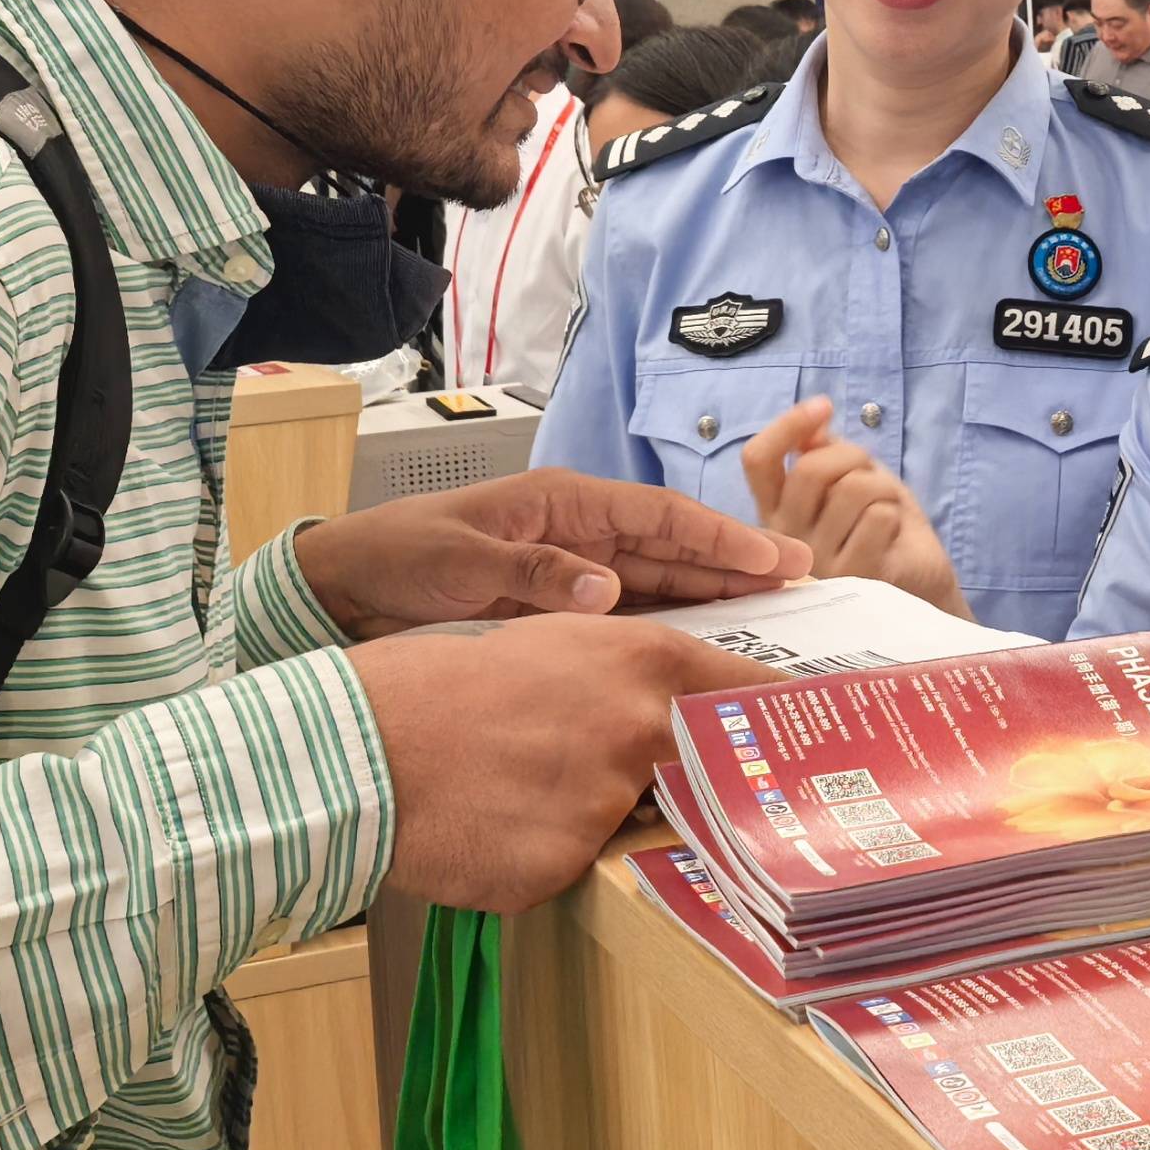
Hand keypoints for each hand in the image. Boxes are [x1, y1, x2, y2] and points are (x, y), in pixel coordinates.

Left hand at [293, 467, 807, 641]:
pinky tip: (706, 645)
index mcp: (564, 504)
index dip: (720, 537)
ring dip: (715, 596)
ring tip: (776, 612)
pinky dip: (669, 628)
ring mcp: (574, 574)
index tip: (774, 556)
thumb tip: (607, 588)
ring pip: (661, 583)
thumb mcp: (459, 560)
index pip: (660, 516)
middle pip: (675, 549)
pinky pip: (629, 618)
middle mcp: (580, 536)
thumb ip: (533, 572)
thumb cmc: (397, 557)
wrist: (345, 592)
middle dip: (738, 563)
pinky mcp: (560, 612)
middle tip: (804, 579)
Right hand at [355, 617, 769, 911]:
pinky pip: (572, 867)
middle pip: (706, 772)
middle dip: (692, 781)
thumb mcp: (555, 645)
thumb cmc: (450, 682)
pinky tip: (493, 827)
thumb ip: (632, 674)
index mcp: (647, 664)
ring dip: (592, 818)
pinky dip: (541, 855)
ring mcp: (607, 806)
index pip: (750, 695)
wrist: (365, 745)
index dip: (785, 719)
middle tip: (635, 775)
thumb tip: (681, 706)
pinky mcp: (564, 867)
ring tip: (519, 788)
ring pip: (628, 824)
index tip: (830, 736)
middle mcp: (641, 733)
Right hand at [741, 396, 965, 610]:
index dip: (787, 426)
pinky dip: (897, 515)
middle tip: (872, 473)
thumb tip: (813, 425)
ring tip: (889, 509)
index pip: (758, 461)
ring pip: (851, 490)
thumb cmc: (886, 533)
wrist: (923, 591)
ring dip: (883, 487)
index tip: (823, 407)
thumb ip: (826, 455)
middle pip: (810, 470)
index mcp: (776, 513)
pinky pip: (878, 518)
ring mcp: (817, 567)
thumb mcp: (854, 482)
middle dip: (854, 456)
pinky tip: (895, 536)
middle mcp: (785, 542)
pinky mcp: (853, 582)